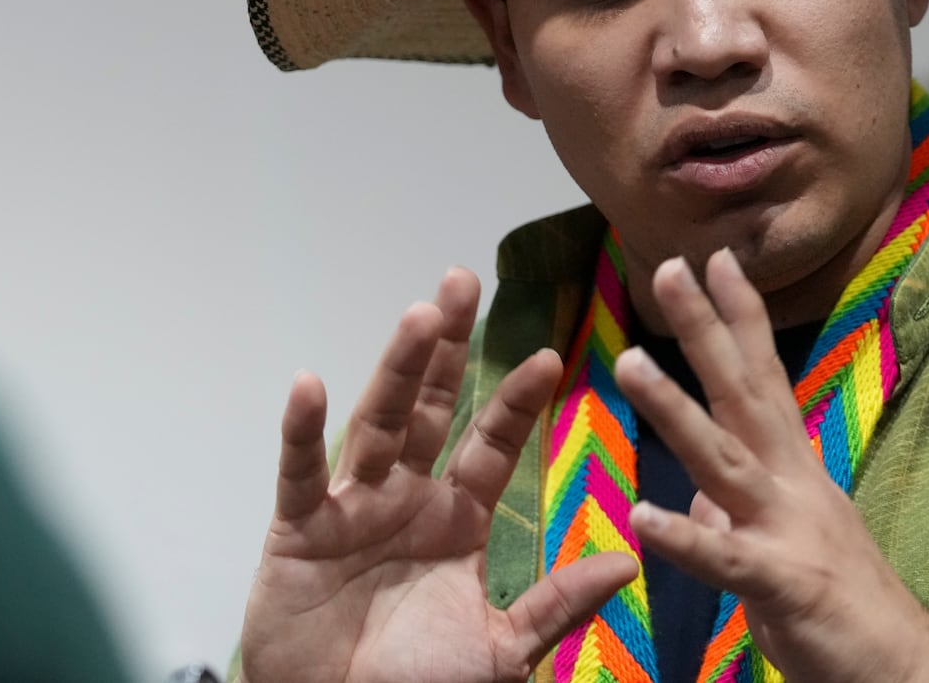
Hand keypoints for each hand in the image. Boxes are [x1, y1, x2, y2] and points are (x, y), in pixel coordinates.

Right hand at [240, 268, 636, 682]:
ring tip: (421, 315)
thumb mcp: (503, 651)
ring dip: (397, 369)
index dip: (517, 400)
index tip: (550, 356)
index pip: (492, 443)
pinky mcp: (297, 531)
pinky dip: (301, 431)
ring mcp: (351, 508)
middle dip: (449, 347)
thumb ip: (558, 602)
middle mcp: (407, 499)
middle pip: (432, 409)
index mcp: (457, 520)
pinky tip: (310, 382)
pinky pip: (299, 474)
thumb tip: (631, 559)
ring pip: (378, 423)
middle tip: (464, 282)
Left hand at [614, 249, 928, 682]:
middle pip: (743, 393)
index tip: (715, 259)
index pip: (763, 379)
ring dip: (676, 409)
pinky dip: (687, 537)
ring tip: (629, 362)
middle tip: (670, 268)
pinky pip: (727, 560)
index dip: (740, 318)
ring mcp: (789, 529)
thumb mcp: (785, 544)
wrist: (909, 672)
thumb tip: (698, 502)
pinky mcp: (785, 585)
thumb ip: (740, 515)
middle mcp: (793, 484)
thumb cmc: (843, 607)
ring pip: (724, 459)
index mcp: (794, 470)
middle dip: (705, 329)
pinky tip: (644, 518)